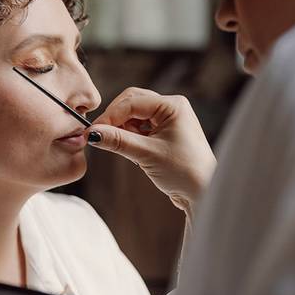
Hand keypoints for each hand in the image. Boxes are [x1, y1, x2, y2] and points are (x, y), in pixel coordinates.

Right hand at [87, 88, 215, 217]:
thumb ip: (118, 141)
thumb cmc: (184, 171)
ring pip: (134, 115)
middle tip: (101, 136)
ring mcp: (168, 120)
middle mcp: (171, 108)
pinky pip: (140, 127)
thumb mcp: (147, 154)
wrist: (202, 192)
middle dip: (116, 119)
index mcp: (172, 105)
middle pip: (132, 103)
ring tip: (120, 147)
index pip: (132, 102)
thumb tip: (92, 133)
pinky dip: (130, 136)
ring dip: (122, 128)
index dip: (110, 116)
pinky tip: (130, 150)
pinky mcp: (164, 133)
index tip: (92, 131)